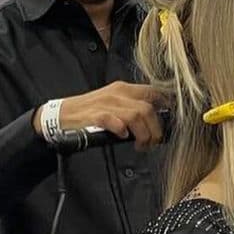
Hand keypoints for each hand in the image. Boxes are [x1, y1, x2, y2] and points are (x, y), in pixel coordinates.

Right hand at [34, 81, 163, 149]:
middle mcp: (117, 94)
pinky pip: (117, 122)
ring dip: (143, 134)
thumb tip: (154, 121)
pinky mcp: (97, 116)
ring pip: (137, 115)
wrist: (62, 115)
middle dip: (155, 129)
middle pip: (148, 108)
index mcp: (123, 89)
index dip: (166, 105)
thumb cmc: (89, 112)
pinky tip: (122, 137)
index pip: (153, 91)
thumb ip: (132, 107)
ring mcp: (107, 104)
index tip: (171, 120)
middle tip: (152, 142)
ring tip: (140, 145)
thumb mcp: (113, 103)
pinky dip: (123, 131)